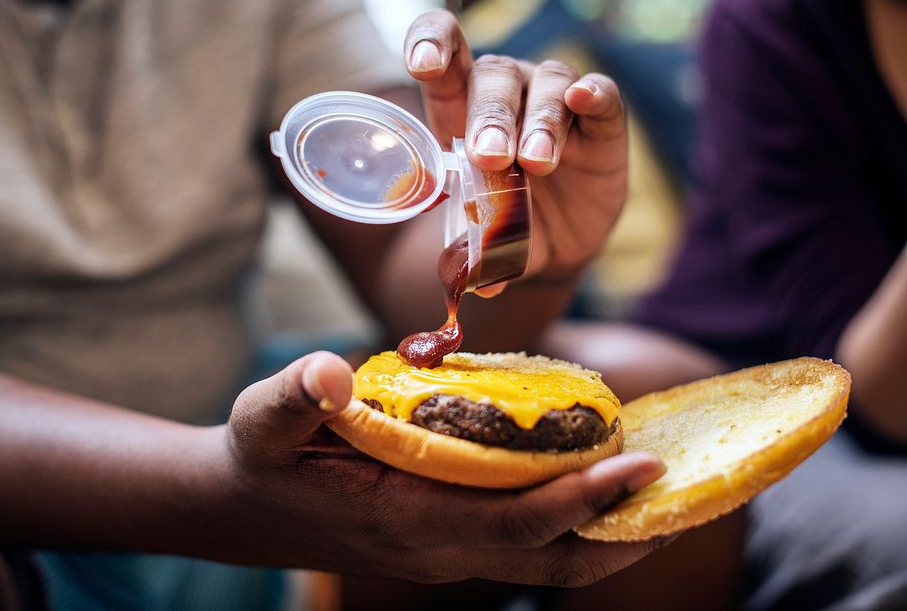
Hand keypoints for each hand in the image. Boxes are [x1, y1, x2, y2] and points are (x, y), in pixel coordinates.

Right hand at [217, 351, 668, 584]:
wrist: (250, 509)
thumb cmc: (265, 458)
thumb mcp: (263, 420)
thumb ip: (295, 395)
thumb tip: (329, 374)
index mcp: (404, 518)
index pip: (512, 522)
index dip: (579, 499)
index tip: (640, 464)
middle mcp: (438, 548)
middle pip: (552, 561)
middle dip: (623, 531)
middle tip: (685, 486)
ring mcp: (448, 551)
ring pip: (549, 561)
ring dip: (610, 533)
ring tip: (663, 489)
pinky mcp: (451, 539)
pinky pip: (532, 544)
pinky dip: (577, 521)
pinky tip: (602, 483)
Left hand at [404, 10, 627, 285]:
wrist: (556, 243)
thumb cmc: (503, 223)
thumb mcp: (484, 239)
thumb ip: (474, 252)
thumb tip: (471, 280)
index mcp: (461, 109)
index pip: (444, 56)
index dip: (431, 44)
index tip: (422, 63)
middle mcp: (507, 94)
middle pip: (494, 78)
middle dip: (490, 116)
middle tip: (488, 156)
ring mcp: (555, 102)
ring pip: (548, 85)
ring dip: (540, 122)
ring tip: (535, 164)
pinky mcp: (602, 121)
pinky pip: (602, 94)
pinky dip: (593, 94)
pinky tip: (584, 99)